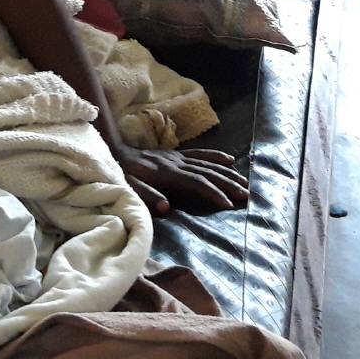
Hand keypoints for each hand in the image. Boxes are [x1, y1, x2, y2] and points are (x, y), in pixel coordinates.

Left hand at [113, 145, 248, 214]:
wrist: (113, 150)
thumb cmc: (121, 174)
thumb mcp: (128, 187)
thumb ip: (146, 196)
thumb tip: (167, 208)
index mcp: (167, 174)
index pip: (196, 183)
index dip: (213, 192)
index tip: (228, 204)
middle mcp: (176, 163)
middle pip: (208, 173)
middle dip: (228, 184)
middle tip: (246, 195)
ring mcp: (177, 158)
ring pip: (207, 164)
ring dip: (227, 173)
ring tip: (245, 182)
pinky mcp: (175, 155)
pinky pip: (199, 154)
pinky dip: (215, 156)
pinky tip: (230, 160)